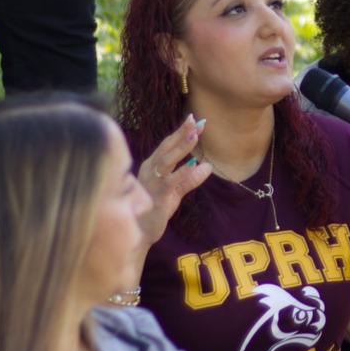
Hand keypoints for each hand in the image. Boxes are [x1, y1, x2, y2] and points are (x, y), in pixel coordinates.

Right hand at [135, 113, 214, 248]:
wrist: (142, 231)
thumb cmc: (156, 208)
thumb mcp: (176, 190)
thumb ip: (190, 178)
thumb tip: (207, 166)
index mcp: (152, 165)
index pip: (167, 144)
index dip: (180, 132)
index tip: (195, 119)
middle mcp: (150, 170)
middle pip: (166, 147)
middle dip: (180, 133)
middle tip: (195, 120)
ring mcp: (152, 183)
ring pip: (167, 160)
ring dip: (181, 147)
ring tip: (195, 135)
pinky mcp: (158, 197)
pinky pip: (170, 181)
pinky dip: (182, 172)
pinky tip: (193, 163)